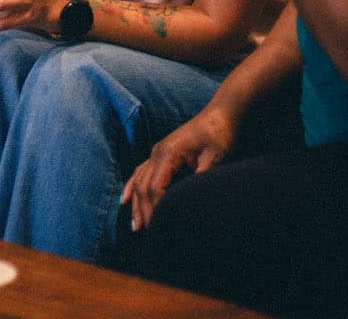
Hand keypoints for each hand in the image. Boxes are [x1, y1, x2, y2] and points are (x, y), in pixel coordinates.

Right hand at [120, 104, 237, 231]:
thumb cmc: (219, 133)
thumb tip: (195, 202)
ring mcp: (157, 151)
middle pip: (143, 187)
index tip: (160, 229)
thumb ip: (202, 178)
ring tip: (135, 226)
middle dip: (143, 211)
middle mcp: (157, 153)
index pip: (155, 188)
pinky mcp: (161, 152)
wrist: (222, 113)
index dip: (156, 210)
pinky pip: (140, 171)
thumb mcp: (215, 158)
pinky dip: (132, 186)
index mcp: (168, 154)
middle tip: (147, 235)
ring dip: (136, 203)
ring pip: (139, 181)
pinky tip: (125, 199)